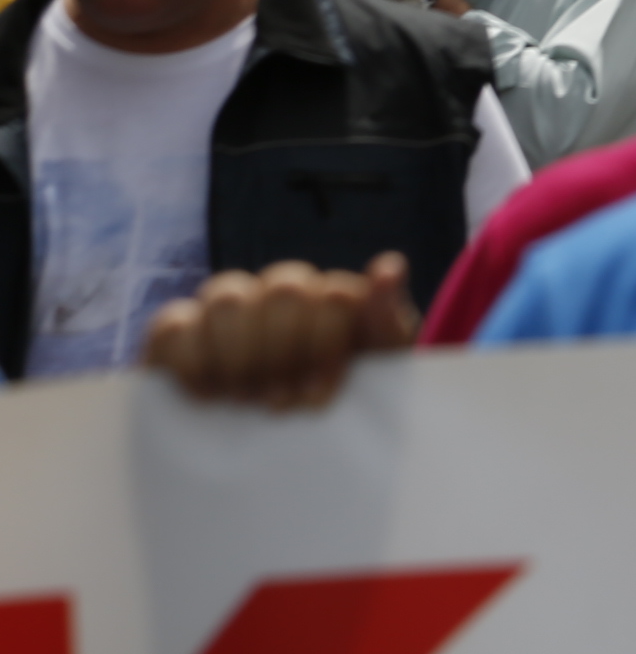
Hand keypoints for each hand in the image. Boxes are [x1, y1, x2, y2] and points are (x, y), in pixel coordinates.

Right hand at [143, 255, 415, 409]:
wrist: (287, 443)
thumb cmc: (337, 400)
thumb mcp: (376, 366)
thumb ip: (386, 317)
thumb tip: (389, 266)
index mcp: (331, 295)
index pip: (334, 296)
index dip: (326, 348)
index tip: (319, 395)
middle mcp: (279, 291)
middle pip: (284, 291)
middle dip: (286, 354)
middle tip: (281, 401)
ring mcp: (228, 306)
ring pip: (228, 297)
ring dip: (240, 356)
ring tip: (247, 399)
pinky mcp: (178, 332)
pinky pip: (173, 325)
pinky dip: (190, 360)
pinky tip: (208, 395)